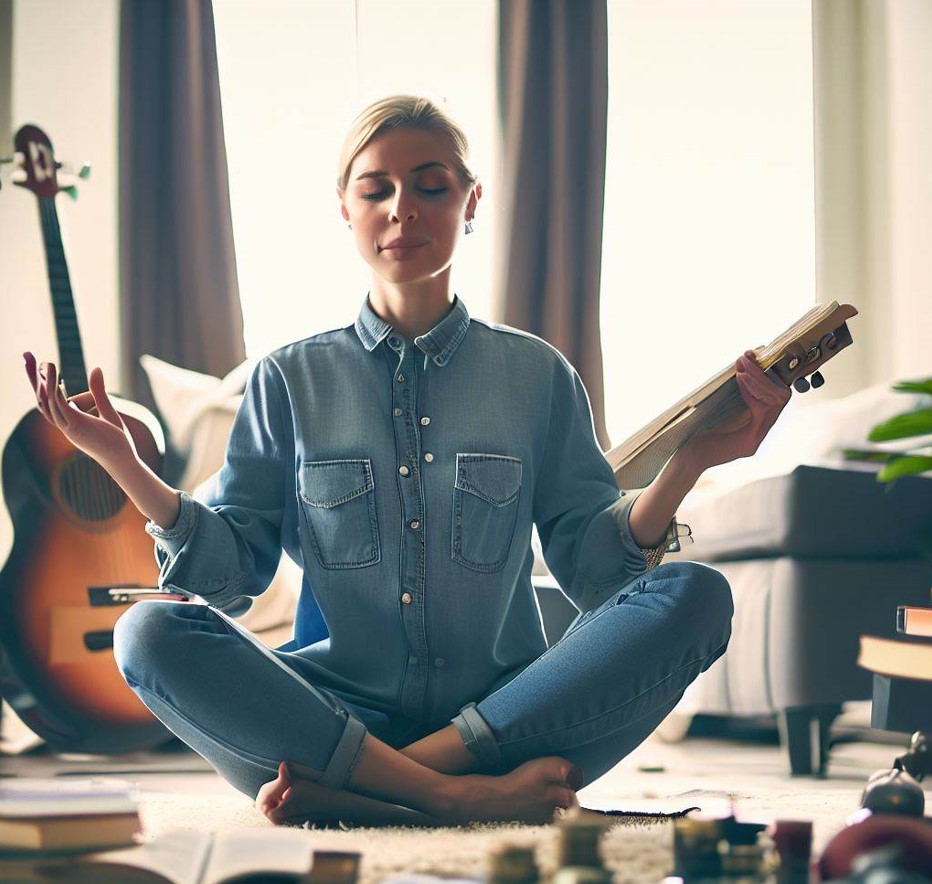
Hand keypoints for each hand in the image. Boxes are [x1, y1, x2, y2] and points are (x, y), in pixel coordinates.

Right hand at [24, 352, 138, 469]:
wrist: (123, 459)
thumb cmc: (117, 439)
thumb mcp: (106, 409)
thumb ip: (99, 391)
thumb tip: (96, 368)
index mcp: (69, 422)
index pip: (50, 400)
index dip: (43, 382)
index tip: (42, 364)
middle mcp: (64, 424)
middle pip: (42, 398)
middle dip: (33, 378)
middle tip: (26, 355)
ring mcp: (68, 425)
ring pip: (48, 400)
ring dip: (43, 380)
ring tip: (43, 360)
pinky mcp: (76, 425)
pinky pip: (60, 405)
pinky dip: (54, 390)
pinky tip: (52, 376)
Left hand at [682, 350, 791, 471]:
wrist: (686, 456)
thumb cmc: (698, 430)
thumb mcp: (720, 406)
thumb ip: (735, 392)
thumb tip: (742, 364)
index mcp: (757, 421)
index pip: (777, 393)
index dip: (767, 372)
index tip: (752, 354)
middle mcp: (762, 430)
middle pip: (781, 395)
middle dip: (764, 373)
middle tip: (746, 357)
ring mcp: (758, 438)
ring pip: (775, 401)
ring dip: (758, 379)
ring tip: (741, 367)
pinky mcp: (750, 443)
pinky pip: (761, 411)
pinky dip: (752, 392)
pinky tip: (739, 380)